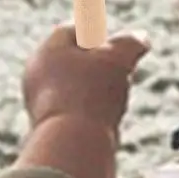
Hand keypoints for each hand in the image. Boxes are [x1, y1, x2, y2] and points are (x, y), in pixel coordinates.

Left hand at [22, 25, 149, 131]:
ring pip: (73, 85)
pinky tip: (107, 119)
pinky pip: (72, 109)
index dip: (99, 33)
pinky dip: (91, 109)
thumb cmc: (92, 96)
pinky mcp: (47, 126)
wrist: (71, 146)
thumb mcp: (118, 61)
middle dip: (99, 62)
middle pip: (72, 59)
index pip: (74, 31)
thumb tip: (141, 38)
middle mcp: (37, 74)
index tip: (117, 42)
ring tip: (118, 96)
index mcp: (48, 50)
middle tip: (122, 67)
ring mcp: (39, 102)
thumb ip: (130, 44)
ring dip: (97, 88)